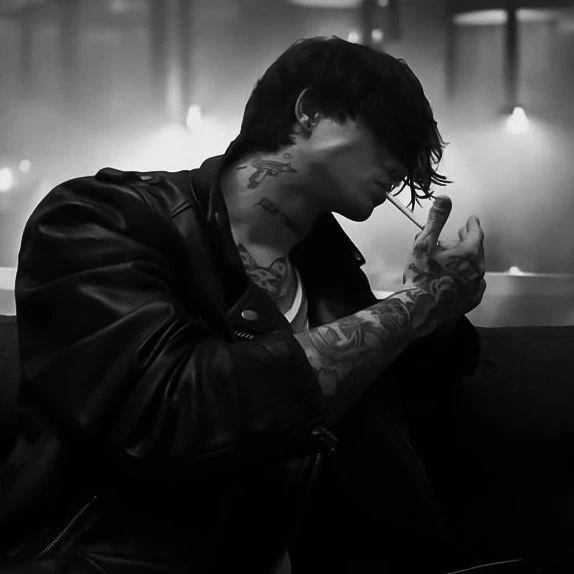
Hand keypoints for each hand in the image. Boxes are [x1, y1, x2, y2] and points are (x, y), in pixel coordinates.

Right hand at [402, 196, 485, 327]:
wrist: (419, 309)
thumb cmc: (420, 276)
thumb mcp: (424, 244)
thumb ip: (436, 220)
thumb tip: (445, 199)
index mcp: (468, 253)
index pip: (476, 233)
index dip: (472, 225)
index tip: (470, 220)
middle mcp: (477, 269)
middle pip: (476, 250)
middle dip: (466, 242)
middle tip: (457, 238)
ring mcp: (475, 287)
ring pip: (474, 267)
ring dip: (465, 260)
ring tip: (450, 260)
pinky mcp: (471, 300)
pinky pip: (473, 283)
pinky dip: (466, 277)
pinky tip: (455, 278)